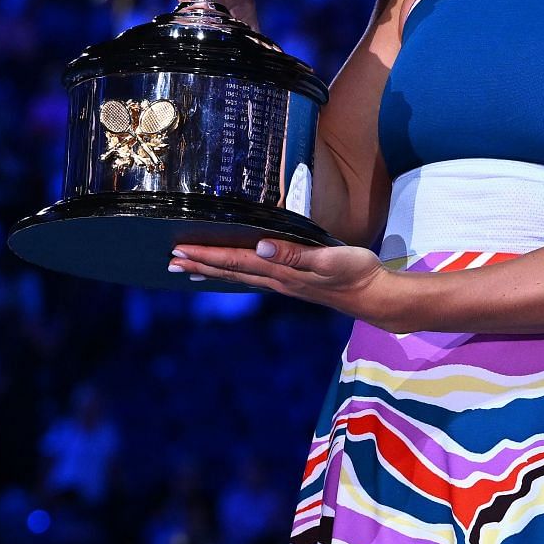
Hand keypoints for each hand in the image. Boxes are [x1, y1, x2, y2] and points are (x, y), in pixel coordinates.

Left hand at [169, 239, 408, 327]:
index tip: (179, 251)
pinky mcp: (293, 283)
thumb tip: (259, 247)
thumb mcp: (328, 259)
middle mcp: (277, 279)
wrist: (374, 296)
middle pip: (230, 271)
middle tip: (169, 261)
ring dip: (212, 271)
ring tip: (188, 269)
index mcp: (281, 271)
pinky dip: (234, 273)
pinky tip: (232, 272)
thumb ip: (294, 253)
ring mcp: (284, 284)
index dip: (207, 255)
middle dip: (199, 264)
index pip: (236, 260)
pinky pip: (254, 277)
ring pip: (239, 276)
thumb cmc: (355, 272)